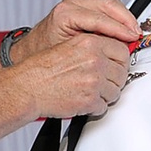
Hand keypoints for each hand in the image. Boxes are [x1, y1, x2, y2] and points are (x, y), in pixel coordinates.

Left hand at [14, 0, 139, 63]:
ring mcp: (76, 2)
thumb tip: (116, 51)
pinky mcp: (82, 5)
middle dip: (126, 19)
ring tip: (133, 32)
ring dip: (124, 15)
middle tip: (136, 34)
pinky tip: (123, 28)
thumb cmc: (44, 55)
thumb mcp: (68, 54)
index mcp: (65, 13)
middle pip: (107, 3)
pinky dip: (118, 14)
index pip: (100, 17)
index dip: (119, 28)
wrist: (30, 51)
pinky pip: (105, 4)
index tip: (132, 37)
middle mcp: (71, 4)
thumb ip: (91, 49)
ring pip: (109, 1)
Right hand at [14, 32, 130, 117]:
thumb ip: (94, 48)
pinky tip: (82, 100)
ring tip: (88, 91)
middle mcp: (94, 60)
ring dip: (105, 94)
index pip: (122, 51)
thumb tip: (115, 55)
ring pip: (116, 91)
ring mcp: (93, 81)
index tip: (116, 65)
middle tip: (100, 81)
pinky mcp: (90, 100)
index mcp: (90, 43)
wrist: (28, 87)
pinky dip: (94, 107)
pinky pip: (104, 106)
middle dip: (113, 79)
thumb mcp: (70, 46)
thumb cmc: (43, 69)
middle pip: (122, 72)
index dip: (119, 61)